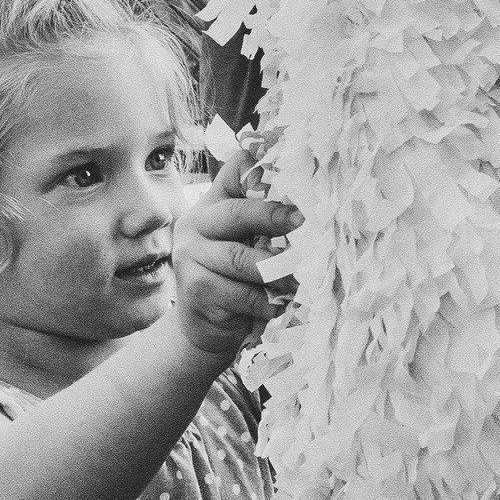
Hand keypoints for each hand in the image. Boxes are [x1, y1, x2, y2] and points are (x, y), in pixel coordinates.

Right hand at [171, 149, 301, 358]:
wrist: (205, 327)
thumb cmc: (234, 280)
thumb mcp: (246, 244)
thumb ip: (264, 223)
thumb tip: (309, 211)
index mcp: (210, 206)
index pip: (235, 172)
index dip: (262, 172)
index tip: (293, 182)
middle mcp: (193, 226)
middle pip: (237, 213)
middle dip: (275, 217)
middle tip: (304, 223)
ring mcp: (190, 258)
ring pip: (242, 259)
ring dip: (277, 271)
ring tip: (301, 279)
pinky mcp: (196, 291)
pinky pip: (242, 293)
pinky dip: (267, 301)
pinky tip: (279, 305)